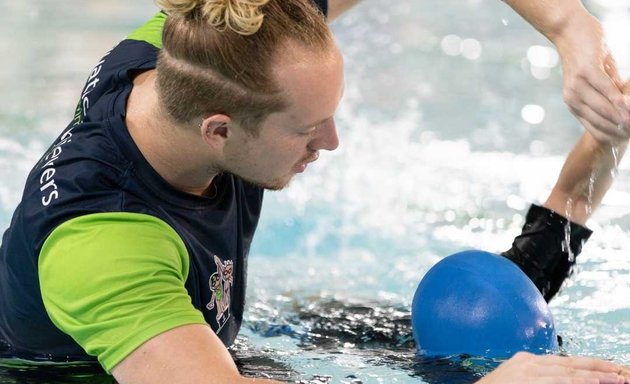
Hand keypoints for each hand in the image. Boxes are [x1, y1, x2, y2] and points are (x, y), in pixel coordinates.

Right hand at [476, 352, 628, 383]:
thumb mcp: (517, 382)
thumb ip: (537, 378)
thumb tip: (565, 380)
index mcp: (525, 361)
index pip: (564, 362)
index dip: (588, 364)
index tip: (609, 368)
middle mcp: (526, 363)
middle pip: (568, 364)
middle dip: (597, 367)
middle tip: (620, 371)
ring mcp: (525, 372)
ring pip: (565, 372)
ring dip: (592, 376)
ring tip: (613, 378)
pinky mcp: (524, 381)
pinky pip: (555, 381)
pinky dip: (574, 381)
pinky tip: (590, 381)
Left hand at [552, 12, 629, 143]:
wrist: (570, 31)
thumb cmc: (587, 55)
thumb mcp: (600, 78)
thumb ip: (611, 91)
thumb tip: (623, 105)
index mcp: (574, 104)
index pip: (596, 128)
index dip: (613, 135)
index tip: (627, 139)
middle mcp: (572, 99)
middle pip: (601, 122)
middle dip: (621, 128)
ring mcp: (577, 87)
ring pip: (604, 109)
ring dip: (622, 117)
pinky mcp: (585, 73)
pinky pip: (605, 91)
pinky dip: (618, 100)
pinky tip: (627, 106)